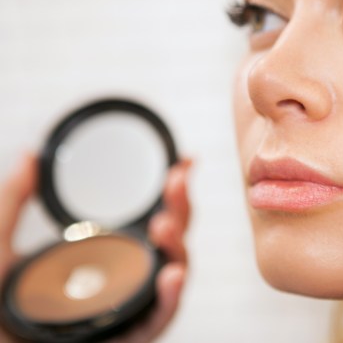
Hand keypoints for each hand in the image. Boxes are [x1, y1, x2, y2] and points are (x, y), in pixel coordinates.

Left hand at [0, 154, 192, 342]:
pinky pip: (160, 319)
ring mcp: (132, 308)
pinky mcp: (130, 337)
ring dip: (177, 246)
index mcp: (113, 258)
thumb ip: (14, 201)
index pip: (156, 219)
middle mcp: (130, 280)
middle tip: (175, 180)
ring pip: (173, 274)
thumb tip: (28, 157)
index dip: (174, 193)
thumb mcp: (2, 248)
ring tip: (165, 224)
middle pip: (172, 241)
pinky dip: (170, 298)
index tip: (185, 163)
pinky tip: (171, 274)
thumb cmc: (1, 312)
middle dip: (181, 207)